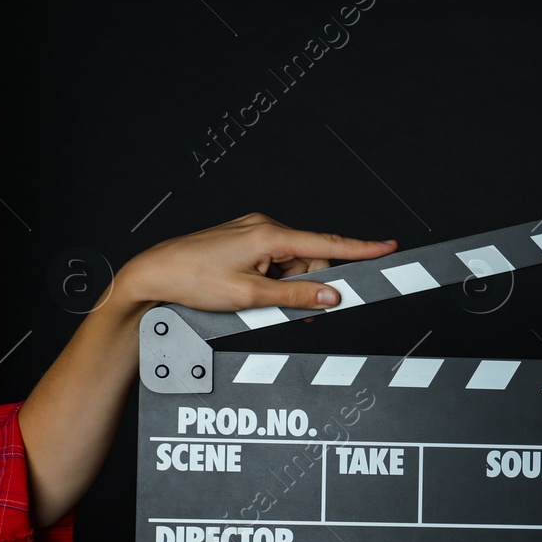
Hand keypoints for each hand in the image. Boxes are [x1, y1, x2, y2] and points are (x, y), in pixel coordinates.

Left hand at [111, 212, 397, 313]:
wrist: (153, 274)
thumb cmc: (193, 281)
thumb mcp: (250, 298)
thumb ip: (296, 298)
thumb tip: (332, 297)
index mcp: (269, 235)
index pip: (327, 243)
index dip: (361, 248)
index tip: (388, 247)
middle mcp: (264, 227)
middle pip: (310, 258)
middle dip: (309, 286)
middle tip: (294, 314)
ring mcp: (253, 232)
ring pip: (293, 264)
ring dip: (288, 287)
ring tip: (260, 304)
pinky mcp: (244, 240)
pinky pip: (275, 262)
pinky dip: (274, 280)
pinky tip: (254, 294)